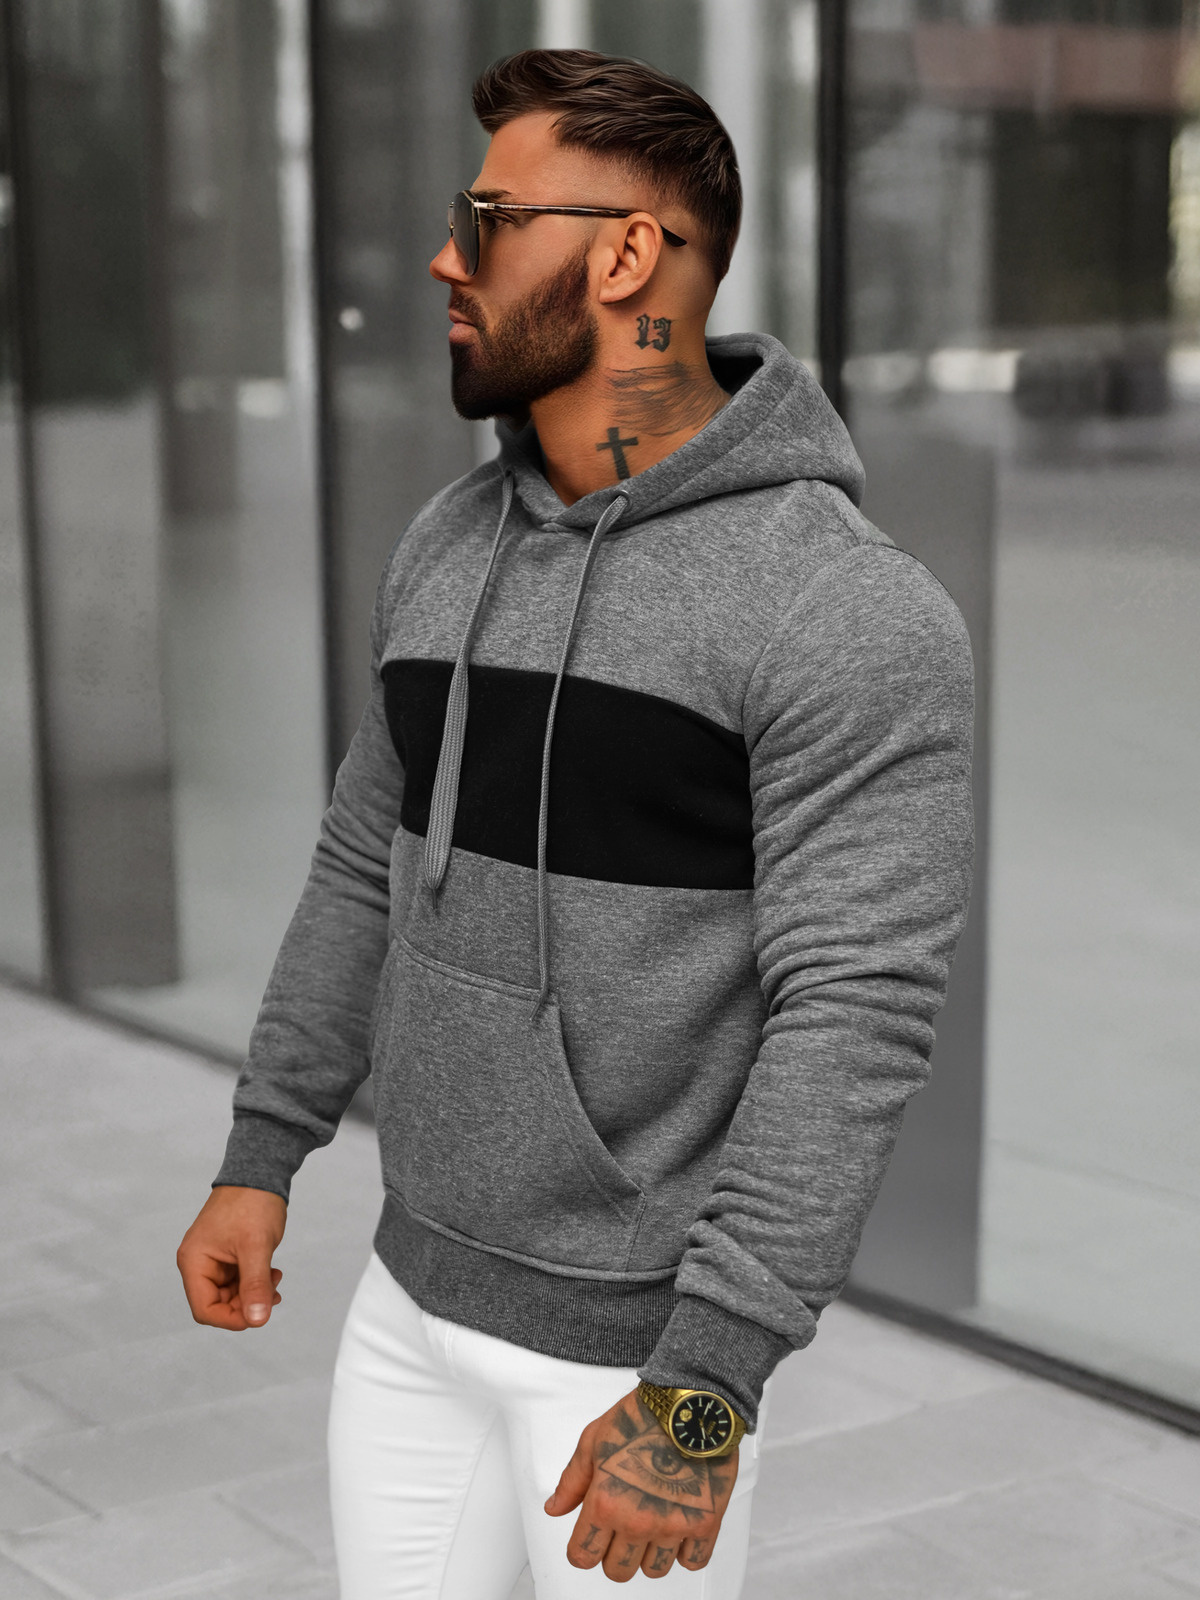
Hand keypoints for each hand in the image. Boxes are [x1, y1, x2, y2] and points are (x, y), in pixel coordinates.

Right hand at [177, 1185, 286, 1329]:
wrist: (260, 1172)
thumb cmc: (252, 1201)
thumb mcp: (256, 1246)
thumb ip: (255, 1284)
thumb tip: (257, 1320)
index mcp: (194, 1261)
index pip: (204, 1310)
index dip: (231, 1319)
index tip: (258, 1315)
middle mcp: (198, 1263)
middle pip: (217, 1304)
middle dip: (246, 1304)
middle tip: (272, 1293)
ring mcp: (212, 1259)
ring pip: (230, 1294)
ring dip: (253, 1293)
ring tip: (275, 1279)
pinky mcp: (227, 1255)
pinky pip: (238, 1280)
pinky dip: (255, 1282)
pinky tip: (272, 1274)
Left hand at [545, 1388, 737, 1581]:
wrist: (688, 1404)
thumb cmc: (642, 1415)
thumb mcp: (593, 1441)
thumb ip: (572, 1481)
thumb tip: (555, 1509)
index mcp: (605, 1504)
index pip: (582, 1556)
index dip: (582, 1549)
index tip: (589, 1540)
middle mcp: (638, 1522)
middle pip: (617, 1570)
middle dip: (614, 1554)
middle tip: (620, 1530)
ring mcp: (672, 1526)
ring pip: (654, 1570)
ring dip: (649, 1554)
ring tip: (652, 1525)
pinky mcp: (704, 1523)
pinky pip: (692, 1562)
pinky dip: (685, 1551)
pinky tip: (679, 1529)